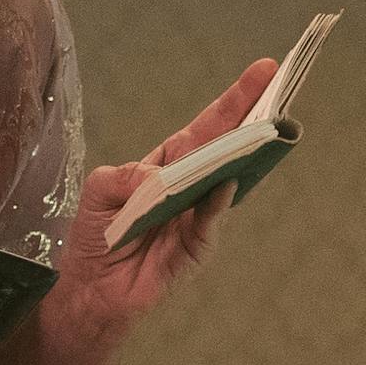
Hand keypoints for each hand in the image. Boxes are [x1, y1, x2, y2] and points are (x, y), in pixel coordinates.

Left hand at [51, 58, 278, 343]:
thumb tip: (161, 174)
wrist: (88, 293)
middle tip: (277, 84)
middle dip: (249, 115)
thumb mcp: (98, 192)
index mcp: (165, 167)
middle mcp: (187, 188)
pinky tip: (225, 184)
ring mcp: (197, 218)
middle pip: (222, 146)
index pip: (203, 129)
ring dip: (241, 156)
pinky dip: (216, 204)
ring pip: (224, 181)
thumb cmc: (93, 239)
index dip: (231, 102)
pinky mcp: (195, 250)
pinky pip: (209, 223)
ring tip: (262, 128)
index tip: (262, 71)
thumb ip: (126, 176)